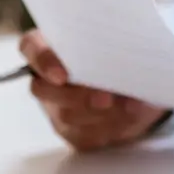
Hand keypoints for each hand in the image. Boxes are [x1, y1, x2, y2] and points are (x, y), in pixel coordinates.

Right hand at [20, 30, 170, 150]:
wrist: (142, 81)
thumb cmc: (123, 50)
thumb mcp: (120, 38)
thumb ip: (113, 40)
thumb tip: (124, 52)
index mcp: (48, 45)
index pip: (31, 48)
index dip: (43, 61)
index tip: (62, 74)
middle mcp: (47, 79)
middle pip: (44, 90)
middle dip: (76, 95)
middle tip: (104, 97)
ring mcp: (58, 109)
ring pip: (68, 116)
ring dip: (99, 113)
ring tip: (127, 105)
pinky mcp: (76, 133)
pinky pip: (87, 135)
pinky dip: (113, 125)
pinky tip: (132, 114)